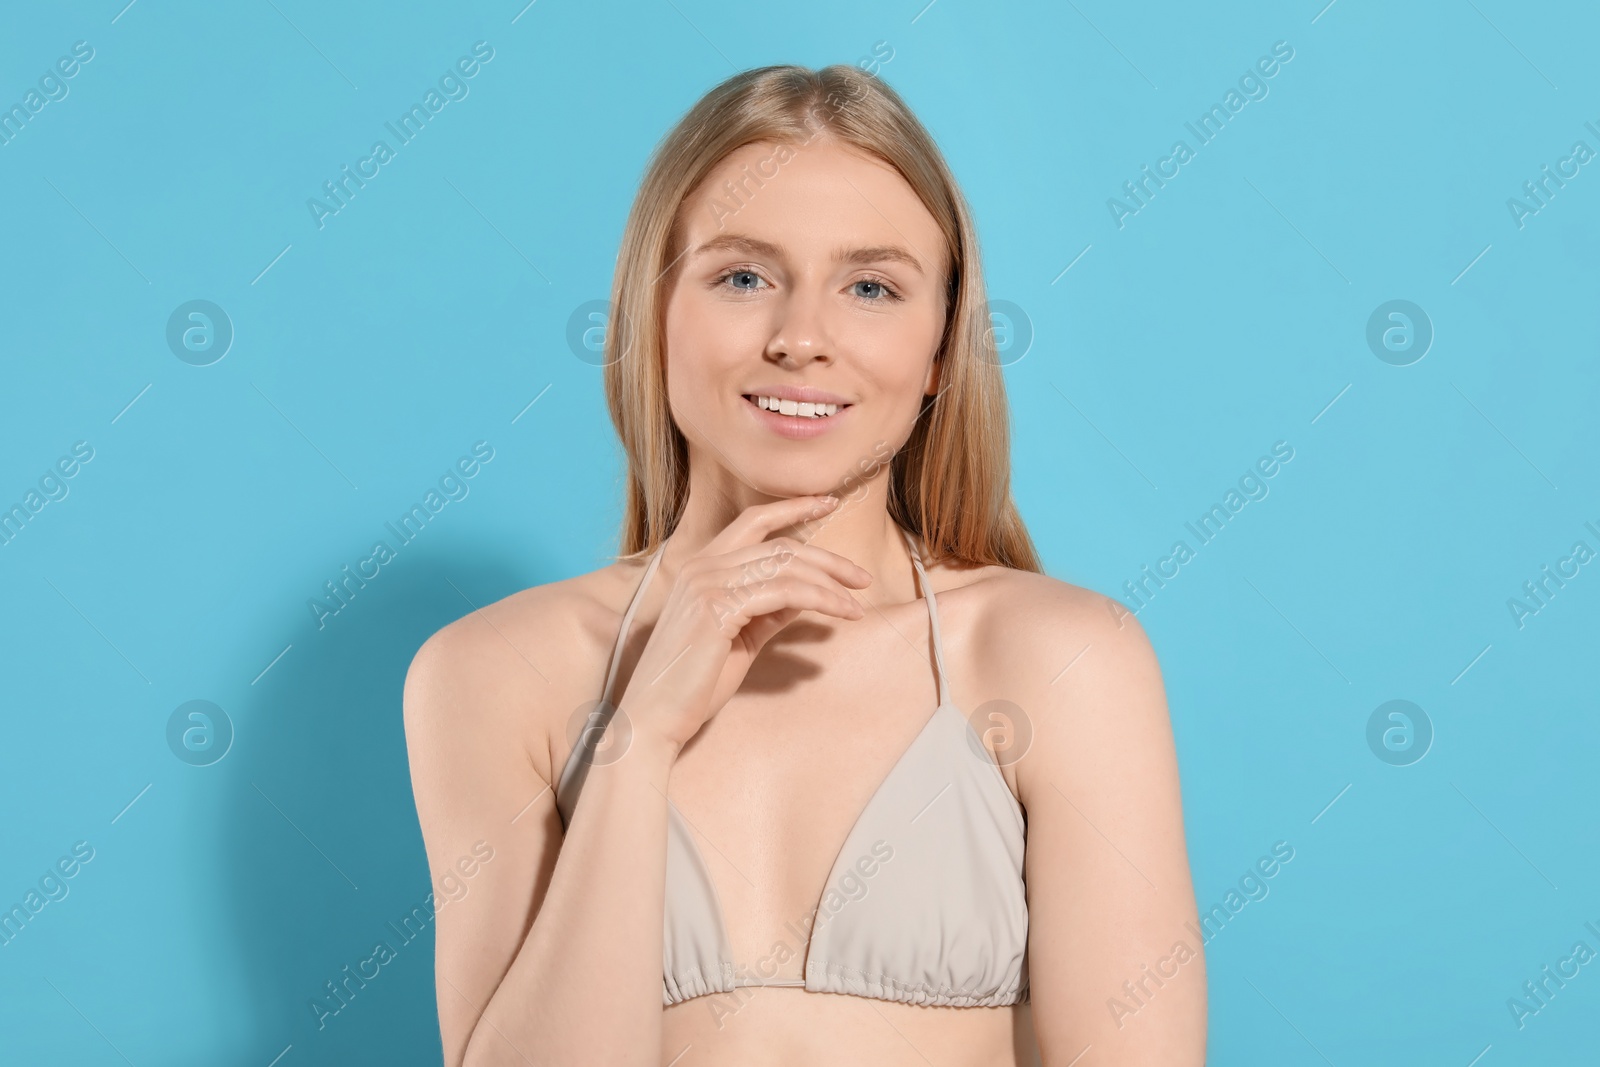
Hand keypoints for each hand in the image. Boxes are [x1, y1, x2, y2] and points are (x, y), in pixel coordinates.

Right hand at [613, 495, 871, 754]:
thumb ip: (768, 610)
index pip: (753, 521)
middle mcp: (701, 566)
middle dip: (827, 558)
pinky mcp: (717, 607)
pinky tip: (840, 612)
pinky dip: (820, 599)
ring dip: (830, 583)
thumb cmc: (693, 684)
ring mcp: (706, 583)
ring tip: (856, 604)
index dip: (793, 508)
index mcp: (701, 566)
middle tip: (862, 577)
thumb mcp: (741, 637)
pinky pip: (784, 592)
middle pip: (780, 544)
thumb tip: (805, 594)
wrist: (655, 718)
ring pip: (786, 565)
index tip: (829, 503)